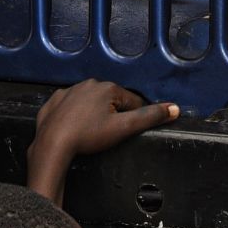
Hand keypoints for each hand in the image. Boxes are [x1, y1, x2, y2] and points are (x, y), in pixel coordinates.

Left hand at [25, 80, 176, 201]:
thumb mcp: (124, 128)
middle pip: (110, 100)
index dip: (132, 117)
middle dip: (113, 114)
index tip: (125, 131)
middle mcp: (88, 84)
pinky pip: (69, 106)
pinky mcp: (54, 102)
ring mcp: (69, 91)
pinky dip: (74, 115)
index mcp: (107, 87)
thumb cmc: (89, 136)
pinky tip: (74, 128)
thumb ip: (150, 117)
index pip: (131, 101)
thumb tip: (174, 108)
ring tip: (91, 133)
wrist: (53, 143)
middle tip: (108, 134)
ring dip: (94, 113)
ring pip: (89, 101)